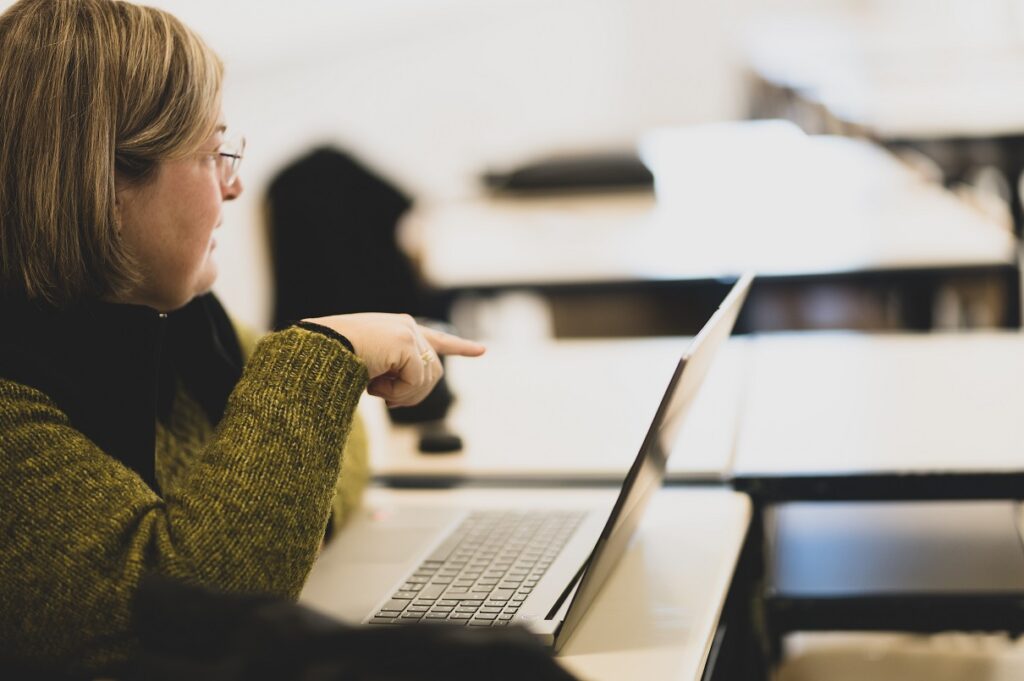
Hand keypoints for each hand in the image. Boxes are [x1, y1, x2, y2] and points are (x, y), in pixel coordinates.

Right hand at [303, 313, 484, 407]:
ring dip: (404, 394)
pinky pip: (416, 382)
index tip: (482, 350)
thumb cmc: (332, 364)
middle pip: (434, 371)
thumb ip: (392, 371)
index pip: (436, 339)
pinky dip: (397, 393)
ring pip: (429, 378)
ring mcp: (407, 332)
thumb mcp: (366, 367)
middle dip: (415, 393)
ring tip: (376, 390)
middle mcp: (406, 326)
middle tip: (387, 400)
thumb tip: (409, 392)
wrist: (314, 354)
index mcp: (397, 329)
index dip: (459, 346)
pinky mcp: (406, 343)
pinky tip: (375, 386)